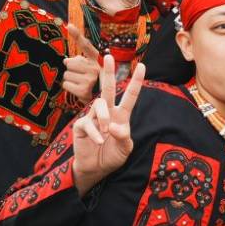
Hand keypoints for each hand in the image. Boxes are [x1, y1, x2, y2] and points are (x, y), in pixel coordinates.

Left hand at [63, 25, 101, 103]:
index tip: (69, 26)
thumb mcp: (94, 71)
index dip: (77, 35)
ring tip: (81, 85)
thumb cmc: (97, 85)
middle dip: (71, 70)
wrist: (104, 105)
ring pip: (66, 74)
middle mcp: (95, 68)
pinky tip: (78, 91)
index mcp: (98, 61)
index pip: (86, 46)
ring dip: (70, 80)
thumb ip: (82, 62)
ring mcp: (90, 79)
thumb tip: (66, 60)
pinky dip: (69, 88)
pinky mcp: (83, 90)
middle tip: (80, 77)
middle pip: (69, 63)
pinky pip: (65, 84)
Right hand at [72, 58, 143, 189]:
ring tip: (107, 132)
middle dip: (108, 72)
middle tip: (108, 56)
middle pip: (107, 88)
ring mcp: (93, 117)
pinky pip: (88, 123)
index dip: (136, 82)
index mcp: (121, 116)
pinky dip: (96, 133)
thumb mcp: (125, 149)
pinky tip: (98, 141)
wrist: (95, 169)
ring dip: (104, 118)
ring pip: (99, 105)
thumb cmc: (112, 156)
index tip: (143, 66)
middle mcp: (107, 113)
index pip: (130, 96)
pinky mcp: (81, 125)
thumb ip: (124, 137)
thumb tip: (115, 126)